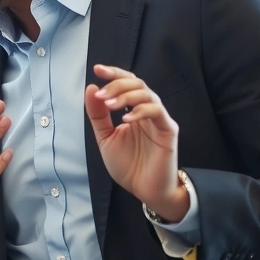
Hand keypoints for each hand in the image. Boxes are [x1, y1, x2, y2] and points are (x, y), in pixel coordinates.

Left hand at [84, 65, 186, 221]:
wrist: (143, 190)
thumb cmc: (128, 165)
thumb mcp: (105, 137)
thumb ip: (98, 115)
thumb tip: (90, 88)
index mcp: (133, 110)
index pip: (127, 84)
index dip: (114, 74)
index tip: (97, 69)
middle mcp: (148, 111)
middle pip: (137, 84)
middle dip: (116, 85)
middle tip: (101, 95)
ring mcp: (159, 119)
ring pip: (147, 94)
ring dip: (125, 96)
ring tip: (108, 105)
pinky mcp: (168, 130)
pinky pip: (157, 112)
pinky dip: (140, 111)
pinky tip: (125, 119)